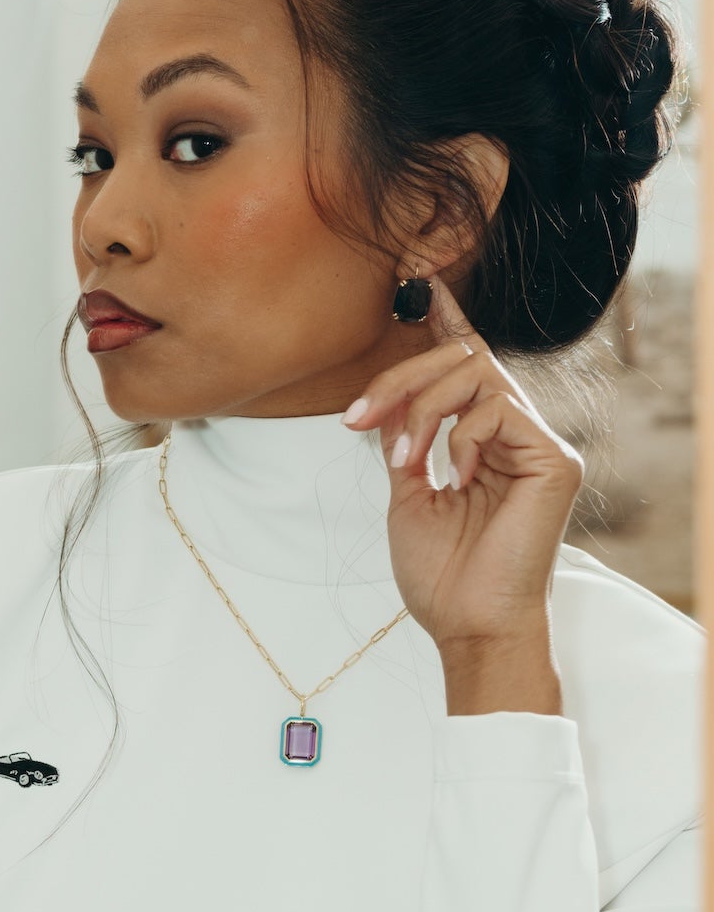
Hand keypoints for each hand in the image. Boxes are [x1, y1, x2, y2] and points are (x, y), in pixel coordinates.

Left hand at [341, 281, 576, 714]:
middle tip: (357, 419)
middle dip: (401, 378)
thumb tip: (385, 401)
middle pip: (462, 357)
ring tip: (401, 456)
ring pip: (477, 371)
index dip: (446, 321)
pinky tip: (452, 476)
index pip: (468, 367)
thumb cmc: (442, 574)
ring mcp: (538, 443)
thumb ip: (404, 441)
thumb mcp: (406, 496)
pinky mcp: (554, 459)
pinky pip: (499, 408)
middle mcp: (516, 434)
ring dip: (422, 406)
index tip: (420, 285)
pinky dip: (459, 435)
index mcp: (482, 440)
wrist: (468, 626)